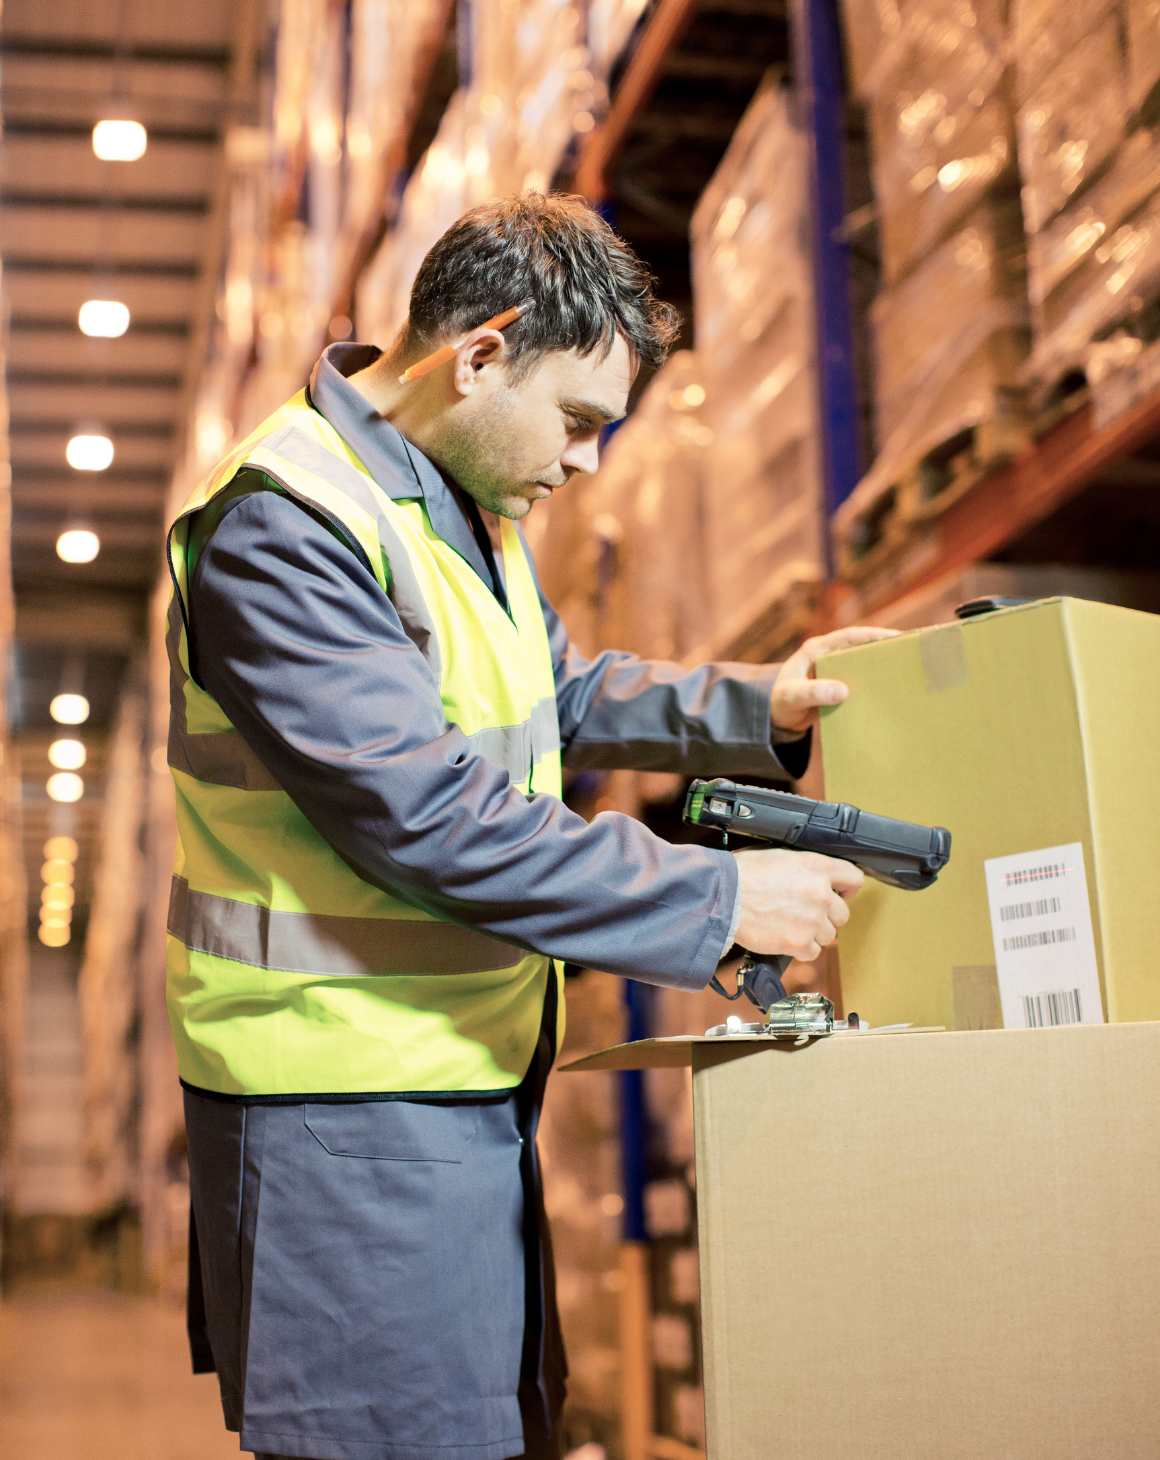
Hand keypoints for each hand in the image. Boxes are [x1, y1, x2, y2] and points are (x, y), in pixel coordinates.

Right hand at [733, 848, 863, 961]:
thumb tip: (814, 878)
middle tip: (806, 913)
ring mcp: (812, 920)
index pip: (854, 879)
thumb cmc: (743, 874)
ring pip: (828, 936)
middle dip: (827, 915)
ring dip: (813, 933)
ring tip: (791, 926)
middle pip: (843, 914)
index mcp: (817, 866)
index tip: (843, 894)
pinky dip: (801, 949)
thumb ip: (804, 868)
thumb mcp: (779, 857)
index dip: (848, 888)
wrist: (723, 897)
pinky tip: (786, 938)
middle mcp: (820, 893)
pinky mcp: (799, 942)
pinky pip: (812, 952)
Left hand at [770, 626, 898, 734]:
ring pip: (863, 665)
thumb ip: (813, 692)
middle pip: (861, 648)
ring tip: (909, 672)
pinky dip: (873, 686)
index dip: (873, 635)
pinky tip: (891, 694)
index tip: (896, 637)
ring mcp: (834, 672)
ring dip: (882, 668)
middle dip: (885, 649)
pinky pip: (860, 683)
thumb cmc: (778, 703)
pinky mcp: (838, 687)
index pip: (849, 636)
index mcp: (816, 650)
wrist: (773, 719)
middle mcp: (828, 656)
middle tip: (912, 653)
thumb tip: (843, 691)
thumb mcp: (791, 697)